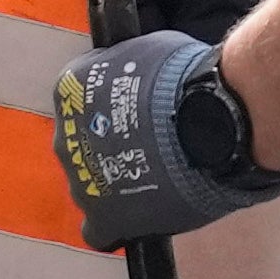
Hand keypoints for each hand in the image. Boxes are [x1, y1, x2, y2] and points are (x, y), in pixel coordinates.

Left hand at [54, 28, 279, 247]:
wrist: (214, 121)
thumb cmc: (188, 79)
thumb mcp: (149, 49)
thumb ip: (129, 67)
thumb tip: (138, 75)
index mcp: (71, 90)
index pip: (79, 103)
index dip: (110, 110)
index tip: (135, 115)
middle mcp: (65, 136)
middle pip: (82, 147)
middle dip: (110, 148)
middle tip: (149, 147)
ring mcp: (81, 181)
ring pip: (90, 187)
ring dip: (116, 184)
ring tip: (156, 181)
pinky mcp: (104, 218)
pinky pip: (99, 230)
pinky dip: (116, 226)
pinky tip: (140, 219)